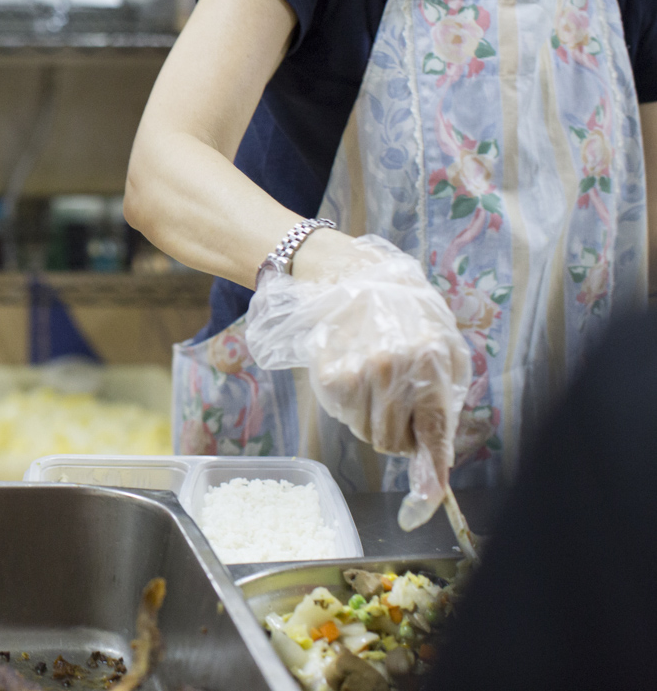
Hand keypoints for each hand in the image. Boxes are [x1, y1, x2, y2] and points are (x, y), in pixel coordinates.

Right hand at [245, 235, 470, 528]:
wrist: (351, 277)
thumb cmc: (407, 314)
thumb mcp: (445, 347)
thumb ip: (446, 401)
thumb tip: (437, 461)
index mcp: (430, 362)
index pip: (433, 432)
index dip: (432, 473)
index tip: (431, 498)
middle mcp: (392, 370)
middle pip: (394, 442)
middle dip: (400, 434)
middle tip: (399, 403)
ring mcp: (356, 374)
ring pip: (366, 433)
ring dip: (373, 419)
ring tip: (376, 383)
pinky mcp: (328, 377)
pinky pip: (343, 415)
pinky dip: (349, 405)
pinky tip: (353, 374)